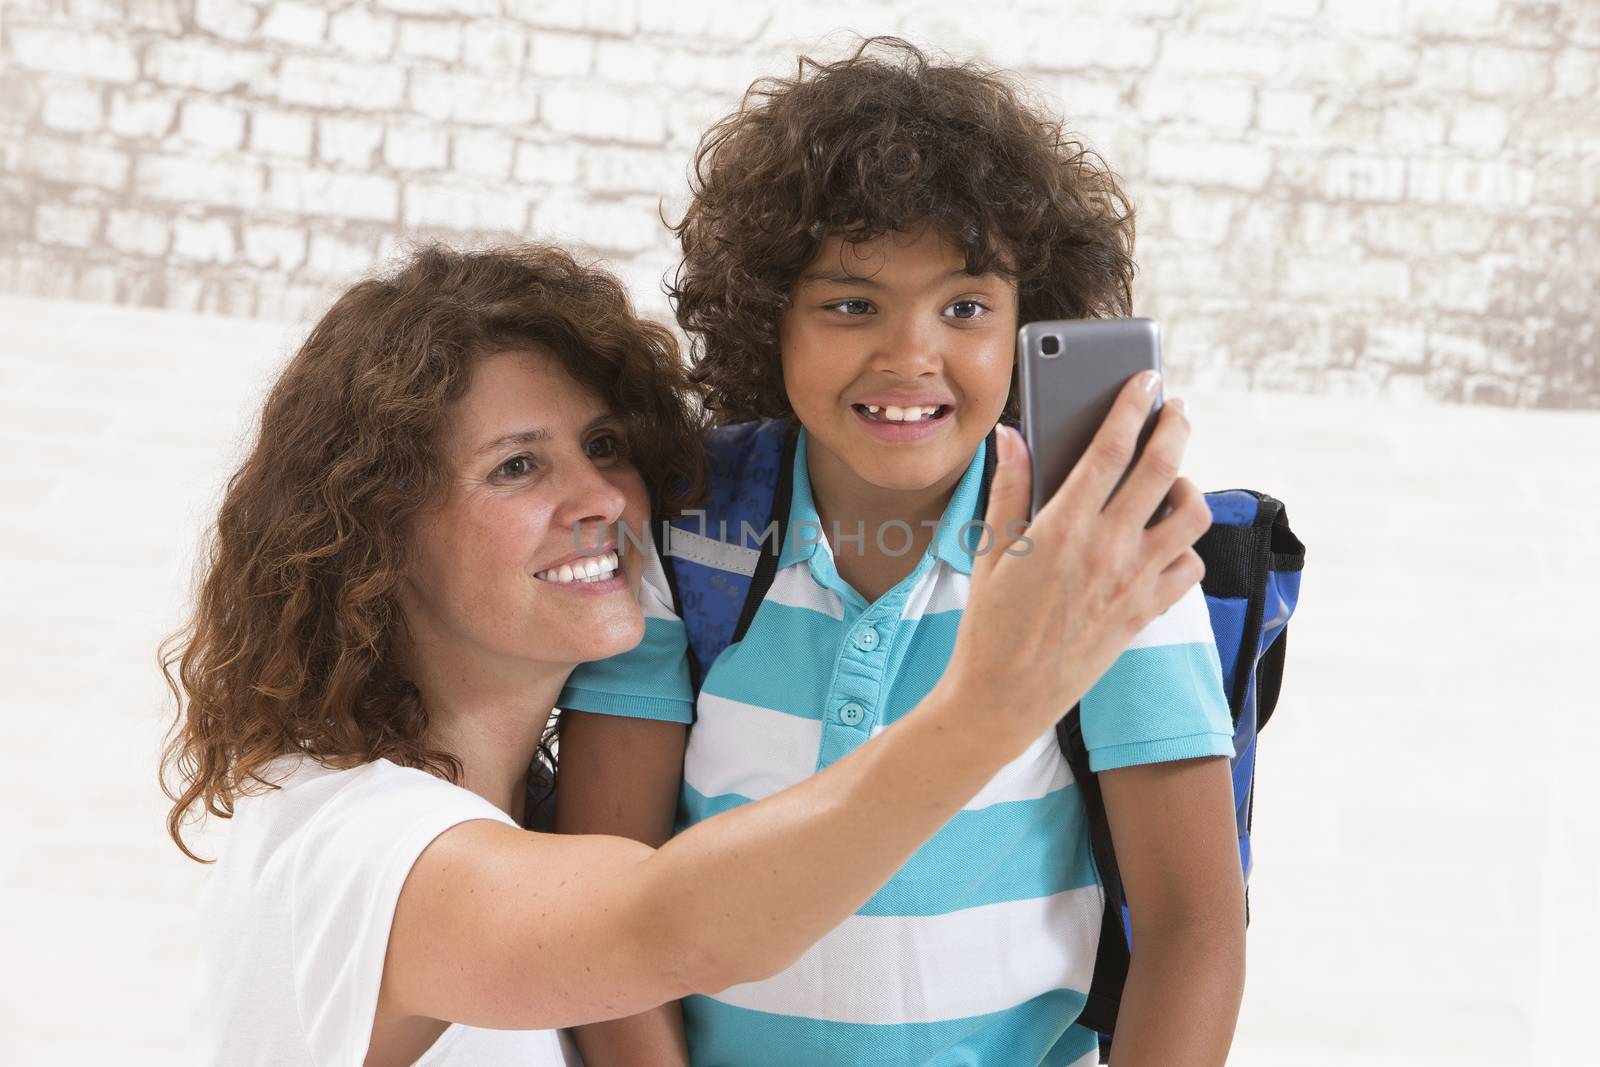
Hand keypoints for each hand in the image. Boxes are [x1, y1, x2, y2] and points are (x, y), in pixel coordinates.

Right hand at [946, 373, 1209, 748]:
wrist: (1005, 696)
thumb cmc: (990, 623)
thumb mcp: (991, 550)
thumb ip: (1008, 487)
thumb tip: (1012, 436)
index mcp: (1064, 526)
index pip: (1111, 448)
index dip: (1133, 406)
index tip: (1146, 380)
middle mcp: (1108, 549)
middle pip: (1164, 469)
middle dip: (1176, 428)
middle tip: (1176, 411)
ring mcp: (1134, 582)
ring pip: (1191, 516)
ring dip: (1188, 488)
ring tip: (1173, 480)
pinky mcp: (1146, 613)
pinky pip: (1189, 567)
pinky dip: (1184, 546)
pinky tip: (1162, 540)